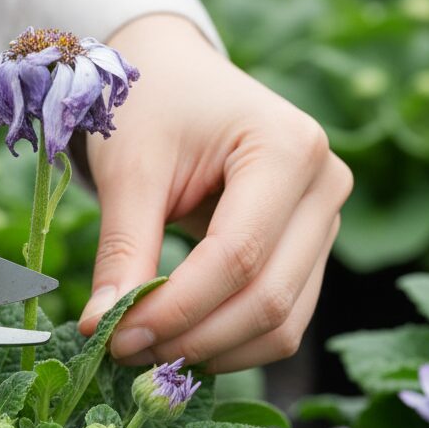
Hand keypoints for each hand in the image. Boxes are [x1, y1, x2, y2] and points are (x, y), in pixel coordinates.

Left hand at [78, 13, 351, 372]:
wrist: (173, 75)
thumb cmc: (149, 106)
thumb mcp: (130, 169)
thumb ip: (122, 249)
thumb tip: (104, 326)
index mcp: (287, 148)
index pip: (236, 255)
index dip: (176, 308)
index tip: (115, 335)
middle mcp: (325, 185)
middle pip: (268, 297)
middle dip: (191, 337)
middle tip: (122, 352)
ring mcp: (324, 220)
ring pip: (283, 322)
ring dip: (212, 350)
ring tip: (143, 349)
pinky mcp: (309, 248)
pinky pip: (281, 318)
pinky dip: (229, 341)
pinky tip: (176, 339)